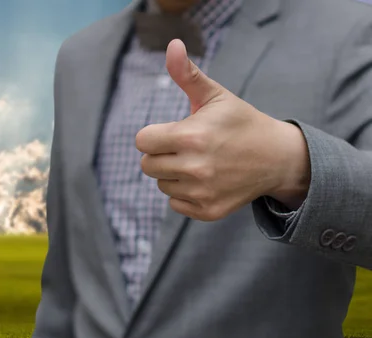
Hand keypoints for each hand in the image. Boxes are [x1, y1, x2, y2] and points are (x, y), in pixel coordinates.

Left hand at [136, 39, 310, 220]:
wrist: (276, 158)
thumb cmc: (240, 122)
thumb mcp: (215, 95)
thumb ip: (187, 74)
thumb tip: (172, 45)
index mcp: (191, 136)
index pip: (142, 141)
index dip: (154, 134)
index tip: (174, 131)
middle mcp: (195, 167)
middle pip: (147, 165)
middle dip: (161, 154)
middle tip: (186, 147)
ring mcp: (202, 192)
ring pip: (161, 184)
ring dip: (173, 174)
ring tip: (198, 162)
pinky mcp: (208, 211)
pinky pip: (175, 204)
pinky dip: (184, 194)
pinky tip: (205, 180)